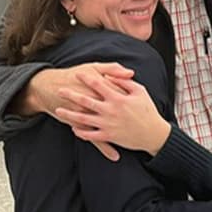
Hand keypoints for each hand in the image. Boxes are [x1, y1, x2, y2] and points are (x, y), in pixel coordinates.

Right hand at [10, 63, 133, 160]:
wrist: (50, 87)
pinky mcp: (80, 126)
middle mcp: (95, 103)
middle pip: (117, 113)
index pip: (122, 95)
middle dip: (130, 120)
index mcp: (100, 88)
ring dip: (121, 138)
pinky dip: (105, 148)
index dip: (133, 100)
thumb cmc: (74, 75)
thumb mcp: (93, 67)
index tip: (143, 105)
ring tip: (135, 146)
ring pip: (107, 129)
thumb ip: (113, 68)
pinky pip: (94, 139)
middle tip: (144, 127)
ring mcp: (87, 116)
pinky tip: (115, 155)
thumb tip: (131, 73)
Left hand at [55, 74, 170, 156]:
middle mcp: (110, 110)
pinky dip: (80, 132)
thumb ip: (125, 82)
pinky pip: (90, 135)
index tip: (77, 74)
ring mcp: (108, 124)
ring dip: (69, 114)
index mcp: (118, 98)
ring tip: (58, 110)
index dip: (86, 78)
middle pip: (85, 100)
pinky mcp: (109, 136)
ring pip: (83, 119)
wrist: (153, 134)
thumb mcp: (140, 91)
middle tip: (59, 90)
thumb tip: (111, 76)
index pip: (98, 84)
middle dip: (71, 95)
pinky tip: (73, 128)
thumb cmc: (148, 111)